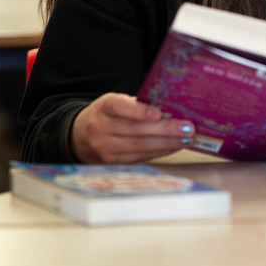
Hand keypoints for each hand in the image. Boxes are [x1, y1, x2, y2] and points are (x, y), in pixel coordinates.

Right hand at [71, 93, 195, 163]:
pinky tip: (174, 147)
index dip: (139, 110)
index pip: (119, 108)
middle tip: (187, 127)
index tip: (158, 113)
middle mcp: (101, 128)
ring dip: (167, 143)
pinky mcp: (112, 163)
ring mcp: (105, 148)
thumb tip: (170, 109)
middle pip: (135, 130)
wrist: (79, 136)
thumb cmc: (105, 115)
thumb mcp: (114, 102)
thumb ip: (137, 105)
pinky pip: (140, 157)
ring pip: (140, 146)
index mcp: (103, 108)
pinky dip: (160, 152)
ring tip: (186, 139)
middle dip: (165, 130)